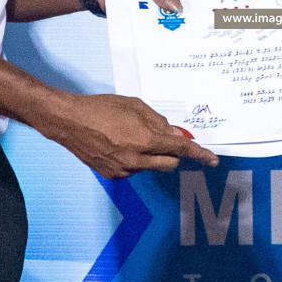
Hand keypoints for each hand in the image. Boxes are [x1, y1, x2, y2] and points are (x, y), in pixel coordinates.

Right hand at [40, 91, 218, 177]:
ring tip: (129, 137)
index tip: (211, 159)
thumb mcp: (134, 106)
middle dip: (172, 153)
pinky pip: (134, 170)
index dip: (198, 154)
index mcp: (145, 140)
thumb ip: (157, 122)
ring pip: (151, 167)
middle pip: (169, 163)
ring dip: (150, 155)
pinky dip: (134, 160)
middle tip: (162, 139)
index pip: (180, 150)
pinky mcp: (112, 175)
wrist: (69, 121)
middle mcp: (137, 160)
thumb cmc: (101, 108)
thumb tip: (174, 135)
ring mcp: (124, 170)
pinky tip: (118, 145)